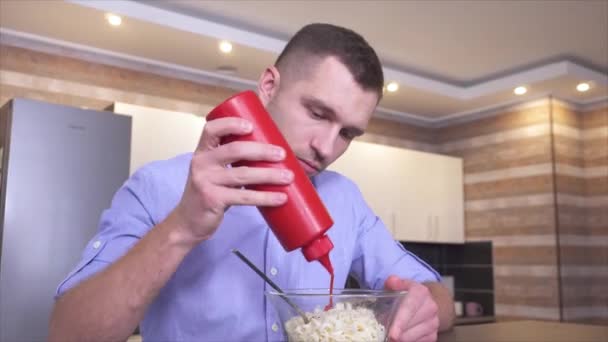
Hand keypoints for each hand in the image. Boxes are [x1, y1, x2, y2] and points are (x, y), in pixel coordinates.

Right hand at [171, 117, 292, 243]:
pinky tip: (280, 198)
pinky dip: (265, 197)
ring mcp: (206, 181)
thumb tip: (269, 154)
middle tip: (282, 154)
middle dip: (262, 150)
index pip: (211, 129)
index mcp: (202, 152)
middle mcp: (201, 163)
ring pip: (243, 174)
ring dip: (270, 175)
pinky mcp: (213, 199)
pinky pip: (244, 196)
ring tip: (288, 176)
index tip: (251, 126)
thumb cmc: (209, 193)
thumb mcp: (213, 171)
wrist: (188, 223)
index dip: (231, 124)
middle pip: (235, 150)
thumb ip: (231, 161)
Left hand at [385, 276, 439, 341]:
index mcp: (421, 292)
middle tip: (383, 330)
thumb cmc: (407, 294)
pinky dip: (406, 341)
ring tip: (391, 333)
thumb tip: (391, 282)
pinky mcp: (433, 335)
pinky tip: (400, 336)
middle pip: (409, 326)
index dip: (400, 322)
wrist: (426, 303)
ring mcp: (434, 323)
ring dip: (400, 338)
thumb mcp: (399, 285)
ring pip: (412, 337)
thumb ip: (393, 282)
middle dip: (395, 331)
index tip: (392, 334)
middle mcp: (430, 307)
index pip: (409, 308)